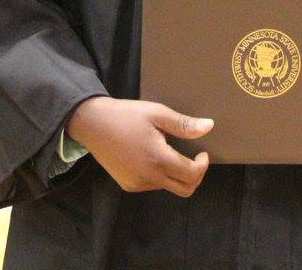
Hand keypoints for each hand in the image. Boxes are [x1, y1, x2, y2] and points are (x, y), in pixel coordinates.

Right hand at [66, 97, 211, 197]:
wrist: (92, 124)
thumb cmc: (126, 115)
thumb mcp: (157, 113)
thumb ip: (183, 124)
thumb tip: (209, 126)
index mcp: (158, 159)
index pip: (191, 175)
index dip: (202, 165)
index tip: (202, 152)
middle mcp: (149, 177)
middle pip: (184, 189)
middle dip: (195, 176)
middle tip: (193, 158)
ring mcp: (137, 184)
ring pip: (168, 187)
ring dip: (175, 174)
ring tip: (167, 151)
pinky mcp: (128, 185)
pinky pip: (152, 186)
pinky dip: (160, 176)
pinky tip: (152, 157)